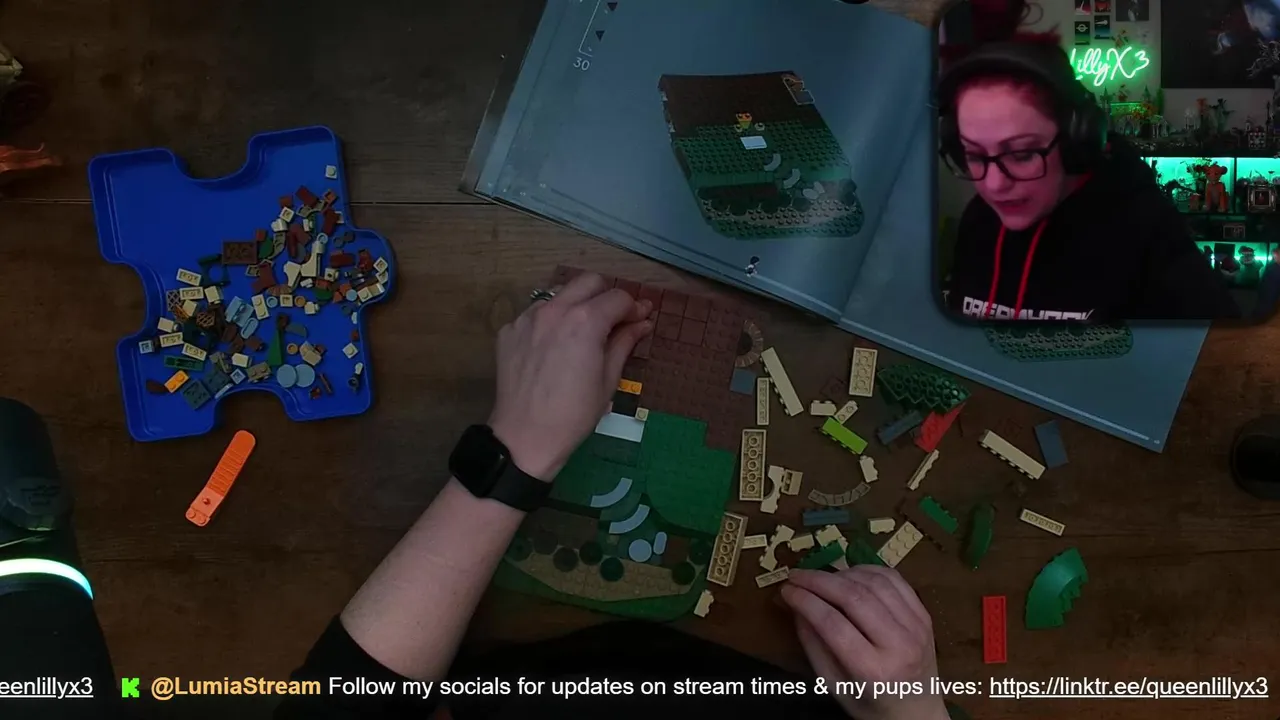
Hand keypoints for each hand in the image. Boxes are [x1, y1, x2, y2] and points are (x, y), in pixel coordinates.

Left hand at [488, 273, 652, 480]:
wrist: (526, 436)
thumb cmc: (575, 413)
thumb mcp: (608, 379)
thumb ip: (624, 342)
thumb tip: (643, 322)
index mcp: (585, 320)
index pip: (618, 298)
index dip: (634, 308)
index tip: (640, 320)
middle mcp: (555, 309)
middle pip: (589, 282)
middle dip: (606, 296)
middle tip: (613, 322)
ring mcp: (527, 317)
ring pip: (559, 294)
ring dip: (576, 305)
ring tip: (581, 334)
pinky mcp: (509, 330)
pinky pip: (535, 314)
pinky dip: (550, 322)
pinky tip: (553, 348)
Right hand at [781, 566, 948, 719]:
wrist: (918, 712)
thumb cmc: (871, 703)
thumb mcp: (834, 685)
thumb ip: (813, 644)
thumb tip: (795, 604)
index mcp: (873, 670)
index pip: (833, 624)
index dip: (805, 601)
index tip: (785, 590)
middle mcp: (899, 645)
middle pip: (854, 598)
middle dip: (819, 581)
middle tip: (796, 575)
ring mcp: (916, 627)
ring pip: (874, 583)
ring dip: (842, 573)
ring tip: (820, 577)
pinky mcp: (924, 615)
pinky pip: (894, 579)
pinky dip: (867, 571)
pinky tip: (849, 575)